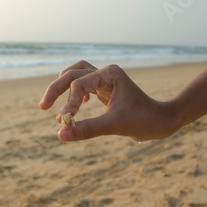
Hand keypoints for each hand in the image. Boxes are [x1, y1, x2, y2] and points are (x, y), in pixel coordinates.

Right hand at [39, 60, 179, 141]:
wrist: (162, 121)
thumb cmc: (144, 120)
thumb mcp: (114, 126)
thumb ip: (87, 129)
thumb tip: (60, 134)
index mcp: (110, 74)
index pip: (79, 84)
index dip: (69, 103)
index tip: (64, 121)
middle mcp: (106, 72)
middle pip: (72, 73)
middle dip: (56, 89)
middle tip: (43, 107)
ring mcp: (106, 79)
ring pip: (76, 74)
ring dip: (62, 87)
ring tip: (51, 103)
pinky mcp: (106, 88)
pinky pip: (83, 83)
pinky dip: (74, 92)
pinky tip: (76, 106)